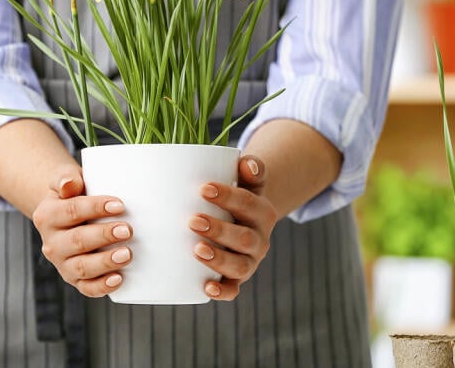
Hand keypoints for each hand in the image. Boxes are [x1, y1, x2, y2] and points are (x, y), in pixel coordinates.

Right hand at [31, 165, 132, 296]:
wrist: (68, 213)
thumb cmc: (74, 194)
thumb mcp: (65, 179)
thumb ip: (66, 179)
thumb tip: (68, 185)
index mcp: (47, 216)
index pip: (71, 212)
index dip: (95, 208)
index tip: (120, 205)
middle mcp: (51, 243)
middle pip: (77, 241)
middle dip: (104, 236)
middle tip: (128, 230)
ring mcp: (62, 263)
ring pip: (82, 267)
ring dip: (105, 262)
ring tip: (127, 254)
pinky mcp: (74, 279)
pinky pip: (86, 287)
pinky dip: (102, 286)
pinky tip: (119, 279)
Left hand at [188, 155, 276, 300]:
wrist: (244, 220)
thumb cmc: (235, 197)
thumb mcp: (246, 181)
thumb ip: (249, 169)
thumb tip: (247, 162)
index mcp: (262, 212)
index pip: (247, 203)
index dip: (227, 196)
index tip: (203, 189)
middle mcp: (259, 239)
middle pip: (243, 238)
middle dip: (219, 230)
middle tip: (193, 220)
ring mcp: (249, 261)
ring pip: (240, 266)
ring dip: (219, 259)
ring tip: (197, 250)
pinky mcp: (237, 279)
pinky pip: (233, 290)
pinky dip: (222, 292)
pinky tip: (206, 288)